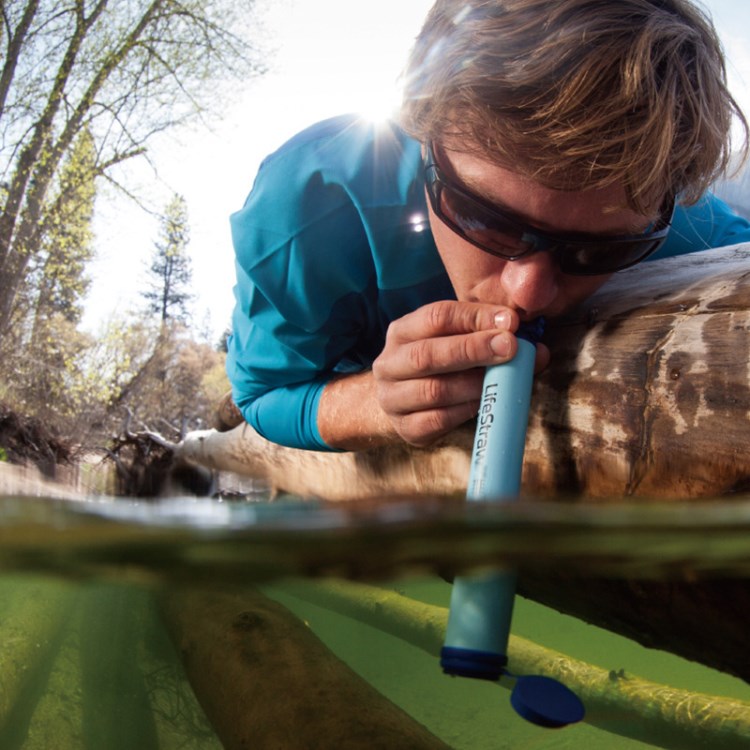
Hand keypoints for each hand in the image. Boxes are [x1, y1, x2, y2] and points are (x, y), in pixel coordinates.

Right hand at [371, 300, 548, 446]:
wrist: (402, 402)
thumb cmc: (439, 366)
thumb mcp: (455, 341)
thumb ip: (488, 336)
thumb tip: (536, 349)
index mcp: (402, 332)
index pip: (436, 317)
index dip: (474, 317)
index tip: (510, 322)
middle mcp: (389, 364)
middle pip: (428, 354)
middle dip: (473, 349)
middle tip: (510, 347)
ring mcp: (392, 398)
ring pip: (433, 391)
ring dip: (473, 384)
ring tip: (502, 381)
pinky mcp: (405, 428)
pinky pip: (436, 421)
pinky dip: (465, 412)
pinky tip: (484, 404)